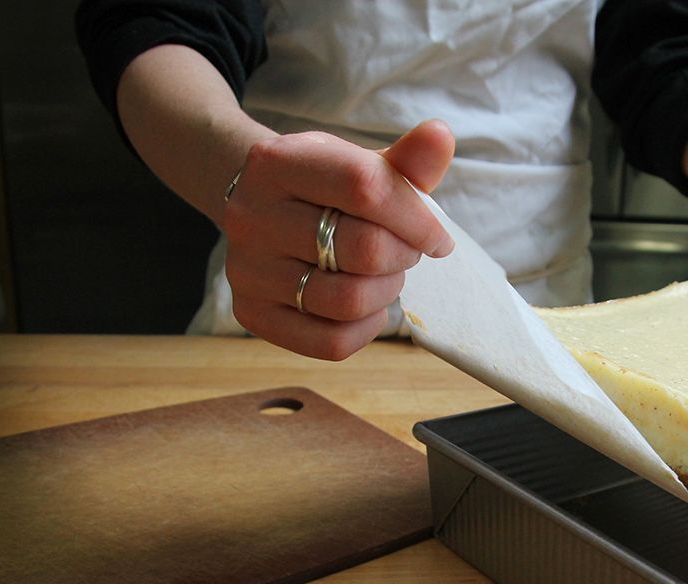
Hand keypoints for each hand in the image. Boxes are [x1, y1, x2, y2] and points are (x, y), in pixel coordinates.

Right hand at [221, 120, 455, 359]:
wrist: (262, 208)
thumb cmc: (325, 188)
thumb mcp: (361, 164)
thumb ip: (407, 159)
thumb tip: (441, 136)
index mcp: (277, 162)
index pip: (366, 188)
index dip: (417, 219)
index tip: (438, 237)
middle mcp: (251, 215)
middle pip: (363, 249)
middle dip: (403, 255)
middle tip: (405, 251)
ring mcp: (246, 268)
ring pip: (348, 301)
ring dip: (386, 291)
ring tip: (384, 275)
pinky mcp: (252, 313)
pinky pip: (330, 342)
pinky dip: (365, 329)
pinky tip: (367, 307)